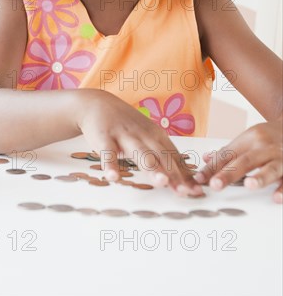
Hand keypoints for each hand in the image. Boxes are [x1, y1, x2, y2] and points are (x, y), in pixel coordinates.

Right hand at [75, 89, 204, 196]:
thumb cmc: (126, 125)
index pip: (174, 157)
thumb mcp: (146, 135)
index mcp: (156, 135)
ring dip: (151, 168)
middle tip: (185, 192)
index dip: (185, 174)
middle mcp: (143, 135)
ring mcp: (124, 135)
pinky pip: (108, 152)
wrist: (97, 103)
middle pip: (161, 156)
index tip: (198, 192)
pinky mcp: (104, 137)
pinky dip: (110, 164)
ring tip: (161, 182)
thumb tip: (182, 178)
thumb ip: (161, 154)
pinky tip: (113, 177)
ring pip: (139, 153)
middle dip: (174, 174)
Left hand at [194, 118, 282, 202]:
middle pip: (245, 161)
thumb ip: (229, 150)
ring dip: (260, 177)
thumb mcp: (249, 137)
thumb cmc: (269, 136)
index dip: (212, 167)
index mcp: (250, 139)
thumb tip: (206, 158)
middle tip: (216, 184)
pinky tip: (277, 197)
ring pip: (270, 168)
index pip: (228, 154)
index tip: (200, 178)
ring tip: (249, 185)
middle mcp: (265, 147)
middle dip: (230, 173)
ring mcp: (281, 157)